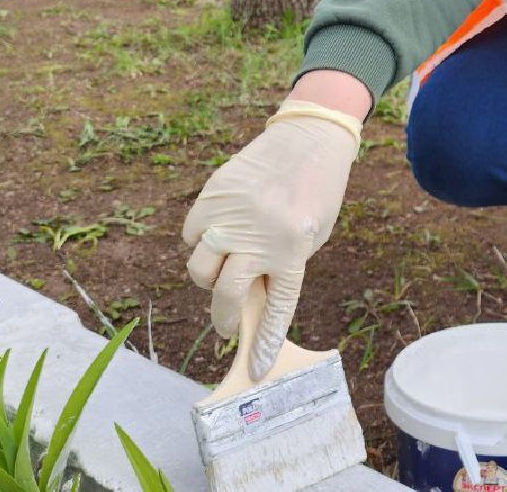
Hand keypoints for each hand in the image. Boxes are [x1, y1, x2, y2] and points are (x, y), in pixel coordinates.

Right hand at [181, 100, 361, 380]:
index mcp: (293, 249)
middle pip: (225, 293)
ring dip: (208, 276)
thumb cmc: (316, 193)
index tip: (254, 368)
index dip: (262, 342)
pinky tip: (218, 232)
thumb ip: (278, 266)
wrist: (309, 139)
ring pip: (199, 266)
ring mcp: (233, 213)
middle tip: (227, 324)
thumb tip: (242, 300)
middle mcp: (260, 234)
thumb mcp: (310, 236)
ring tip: (225, 267)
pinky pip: (191, 232)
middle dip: (223, 318)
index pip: (275, 309)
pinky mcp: (214, 193)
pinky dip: (199, 239)